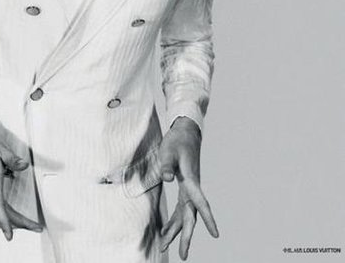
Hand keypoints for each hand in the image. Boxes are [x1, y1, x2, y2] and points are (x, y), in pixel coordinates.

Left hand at [158, 117, 218, 259]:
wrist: (185, 132)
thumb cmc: (177, 140)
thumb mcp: (169, 150)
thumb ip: (167, 164)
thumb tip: (168, 178)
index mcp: (190, 179)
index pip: (200, 201)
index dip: (208, 217)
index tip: (216, 234)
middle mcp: (191, 187)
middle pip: (191, 215)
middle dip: (186, 235)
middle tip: (183, 255)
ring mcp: (188, 188)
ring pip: (185, 215)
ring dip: (177, 231)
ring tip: (166, 245)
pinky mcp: (184, 187)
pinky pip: (180, 208)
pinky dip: (173, 220)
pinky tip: (166, 230)